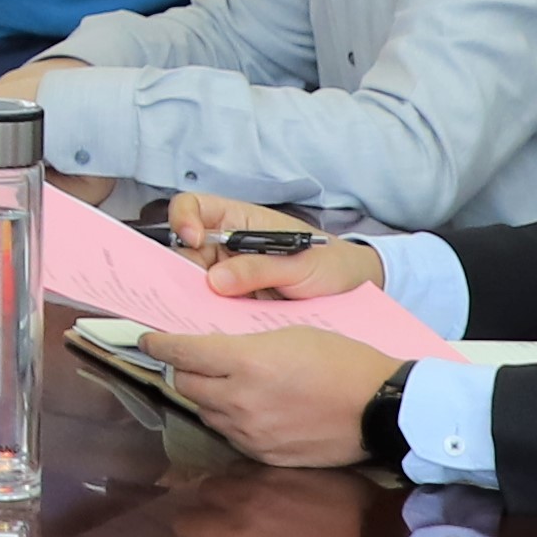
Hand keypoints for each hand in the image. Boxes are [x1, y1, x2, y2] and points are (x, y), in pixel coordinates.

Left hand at [140, 325, 404, 469]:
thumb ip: (243, 345)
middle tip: (194, 360)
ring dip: (208, 397)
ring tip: (227, 385)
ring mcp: (251, 433)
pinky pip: (231, 435)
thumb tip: (214, 351)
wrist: (382, 409)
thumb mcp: (289, 334)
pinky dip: (231, 420)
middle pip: (186, 385)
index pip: (181, 354)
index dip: (159, 345)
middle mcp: (240, 402)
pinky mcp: (265, 455)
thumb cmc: (342, 360)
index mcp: (245, 363)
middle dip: (184, 369)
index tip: (149, 340)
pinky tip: (249, 410)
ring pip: (206, 412)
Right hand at [165, 192, 386, 299]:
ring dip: (196, 298)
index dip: (184, 219)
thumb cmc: (330, 263)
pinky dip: (210, 317)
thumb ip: (258, 269)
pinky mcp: (234, 303)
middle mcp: (226, 246)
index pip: (193, 207)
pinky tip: (217, 328)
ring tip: (207, 314)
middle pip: (185, 251)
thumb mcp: (298, 264)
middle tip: (198, 293)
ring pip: (194, 283)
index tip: (192, 239)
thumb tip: (215, 281)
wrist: (352, 291)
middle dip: (185, 271)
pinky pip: (212, 308)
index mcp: (239, 222)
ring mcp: (228, 276)